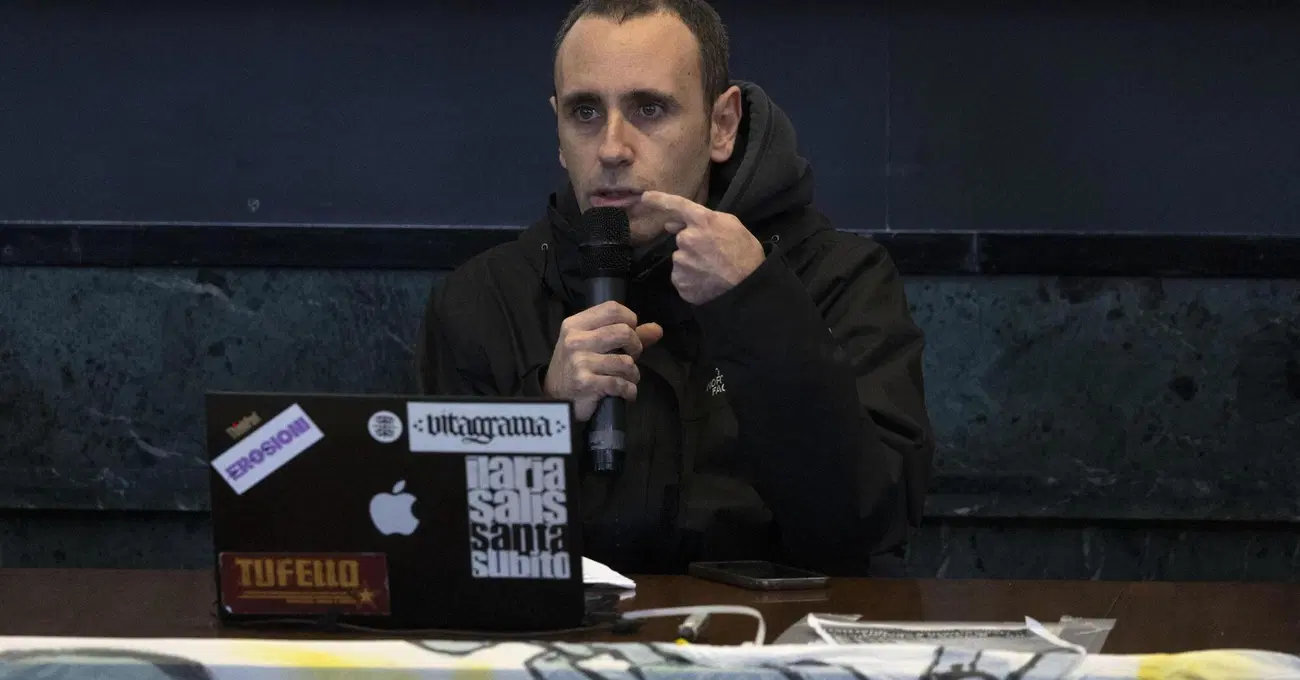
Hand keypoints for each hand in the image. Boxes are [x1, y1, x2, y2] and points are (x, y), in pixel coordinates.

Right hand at [543, 301, 663, 421]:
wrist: (555, 398)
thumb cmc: (577, 367)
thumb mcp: (593, 344)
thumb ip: (626, 334)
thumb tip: (657, 329)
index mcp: (575, 324)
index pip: (612, 309)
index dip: (630, 320)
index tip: (631, 333)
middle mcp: (575, 340)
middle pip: (624, 332)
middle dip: (636, 347)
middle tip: (632, 357)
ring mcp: (579, 362)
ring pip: (626, 361)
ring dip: (633, 374)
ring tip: (627, 378)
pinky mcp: (585, 383)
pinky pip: (621, 384)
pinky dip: (629, 390)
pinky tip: (625, 392)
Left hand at [638, 191, 765, 304]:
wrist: (748, 287)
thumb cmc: (745, 253)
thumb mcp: (732, 225)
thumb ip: (703, 220)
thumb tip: (671, 224)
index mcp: (701, 221)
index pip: (675, 205)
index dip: (658, 199)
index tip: (644, 197)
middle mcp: (686, 240)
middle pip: (682, 239)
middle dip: (693, 244)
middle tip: (713, 254)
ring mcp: (681, 263)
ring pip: (681, 259)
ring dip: (692, 262)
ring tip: (712, 269)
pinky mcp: (680, 283)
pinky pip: (681, 277)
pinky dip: (691, 279)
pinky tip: (706, 280)